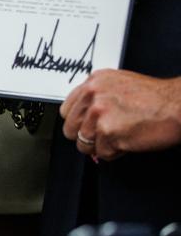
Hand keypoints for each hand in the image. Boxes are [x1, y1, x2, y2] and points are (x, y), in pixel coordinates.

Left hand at [60, 69, 180, 159]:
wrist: (179, 105)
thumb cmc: (157, 98)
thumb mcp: (119, 84)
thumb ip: (97, 97)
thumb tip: (82, 118)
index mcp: (93, 82)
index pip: (66, 111)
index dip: (77, 123)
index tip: (86, 127)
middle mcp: (93, 95)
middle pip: (70, 129)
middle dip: (86, 137)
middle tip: (103, 137)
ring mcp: (99, 113)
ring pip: (84, 144)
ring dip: (101, 146)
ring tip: (120, 138)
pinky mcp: (109, 131)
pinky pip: (102, 153)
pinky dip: (115, 152)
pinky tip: (128, 141)